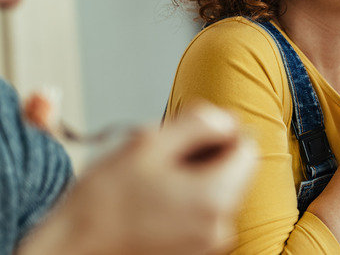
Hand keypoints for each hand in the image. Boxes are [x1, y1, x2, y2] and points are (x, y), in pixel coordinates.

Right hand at [18, 102, 256, 254]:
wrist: (71, 249)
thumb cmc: (102, 201)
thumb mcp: (149, 143)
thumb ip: (198, 123)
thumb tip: (227, 119)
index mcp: (216, 196)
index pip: (247, 147)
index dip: (222, 131)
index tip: (191, 130)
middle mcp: (221, 225)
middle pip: (236, 171)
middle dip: (208, 154)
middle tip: (166, 153)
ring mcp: (208, 243)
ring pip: (219, 191)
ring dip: (196, 177)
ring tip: (155, 179)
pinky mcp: (194, 252)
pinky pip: (204, 214)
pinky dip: (187, 200)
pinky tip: (154, 200)